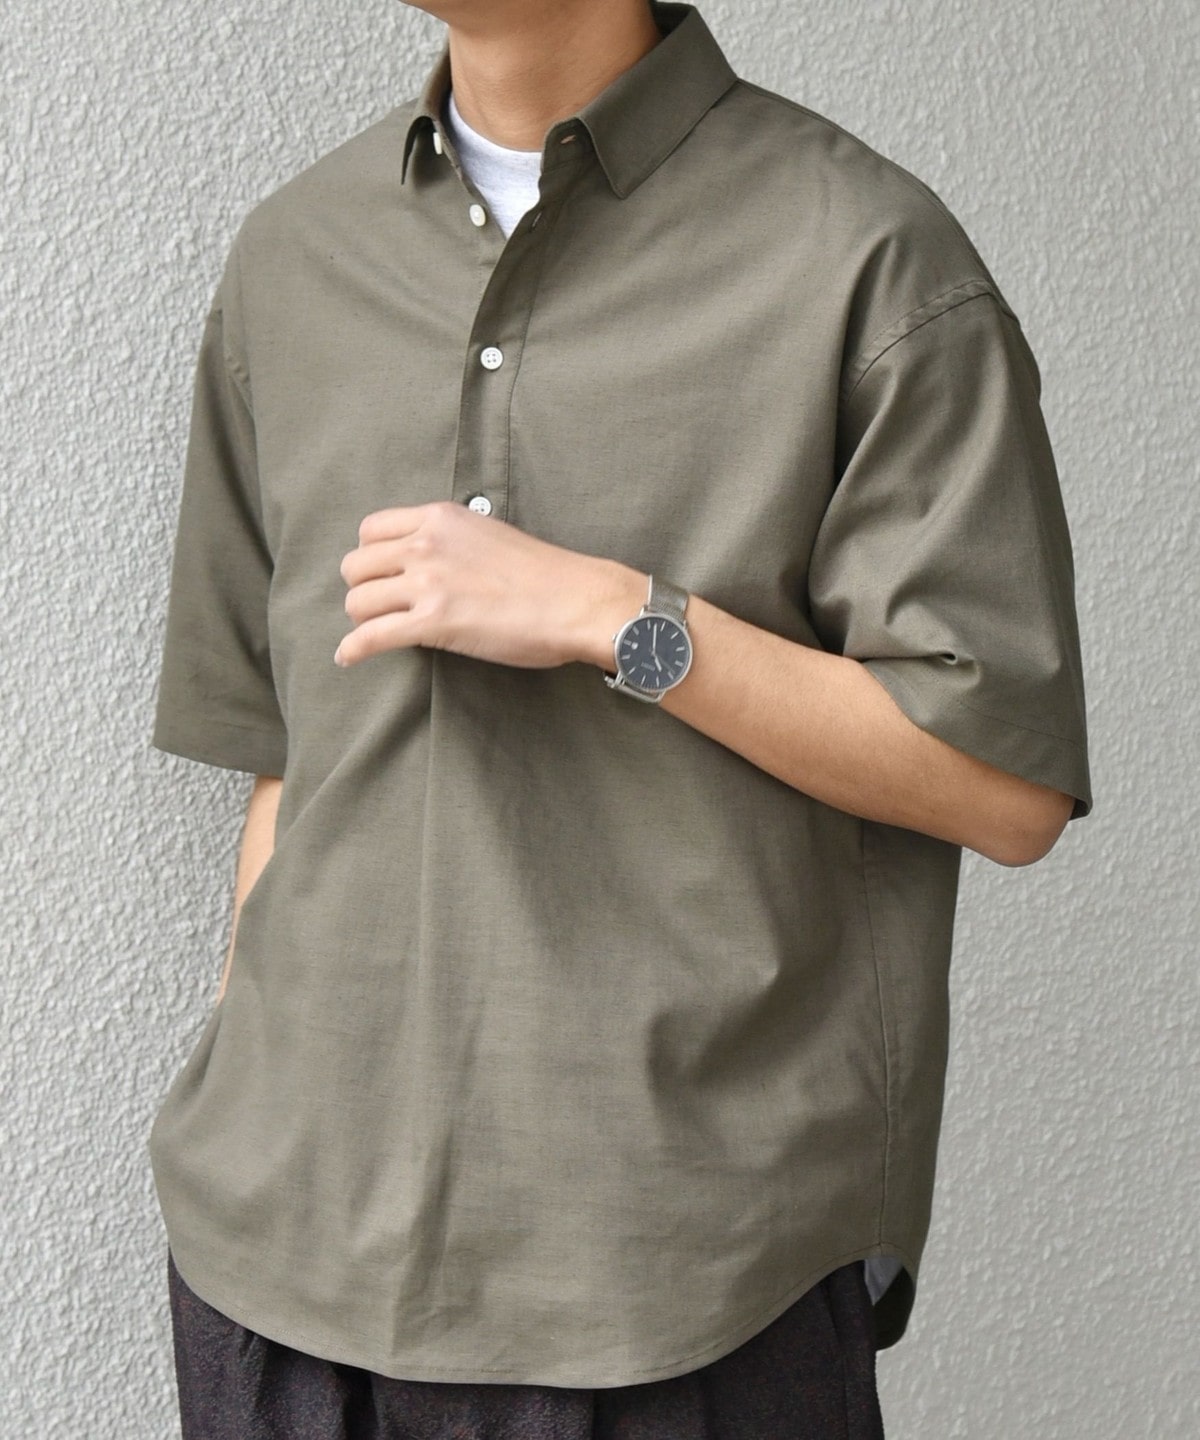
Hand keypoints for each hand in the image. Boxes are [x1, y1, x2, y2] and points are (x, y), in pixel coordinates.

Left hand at [335, 500, 643, 670]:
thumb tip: (433, 560)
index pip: (371, 529)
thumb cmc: (545, 574)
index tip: (380, 574)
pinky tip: (348, 658)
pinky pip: (371, 637)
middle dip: (362, 589)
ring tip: (374, 631)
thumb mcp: (489, 535)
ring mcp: (427, 583)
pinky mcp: (432, 622)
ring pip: (358, 601)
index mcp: (439, 518)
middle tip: (379, 607)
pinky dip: (353, 650)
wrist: (575, 600)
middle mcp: (426, 545)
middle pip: (356, 565)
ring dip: (360, 620)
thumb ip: (452, 541)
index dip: (369, 555)